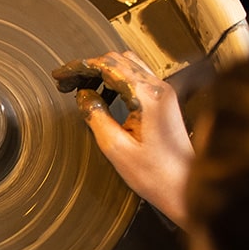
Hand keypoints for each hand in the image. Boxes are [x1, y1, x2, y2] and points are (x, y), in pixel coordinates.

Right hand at [52, 50, 193, 227]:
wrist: (187, 189)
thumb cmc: (156, 175)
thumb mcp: (115, 148)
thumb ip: (95, 116)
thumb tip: (83, 96)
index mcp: (147, 97)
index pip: (107, 65)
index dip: (79, 67)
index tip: (61, 74)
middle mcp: (159, 90)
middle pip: (117, 60)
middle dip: (88, 67)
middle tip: (67, 82)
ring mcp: (164, 94)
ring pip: (127, 65)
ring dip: (101, 72)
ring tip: (81, 87)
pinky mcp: (164, 102)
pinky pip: (135, 78)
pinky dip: (114, 80)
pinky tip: (101, 95)